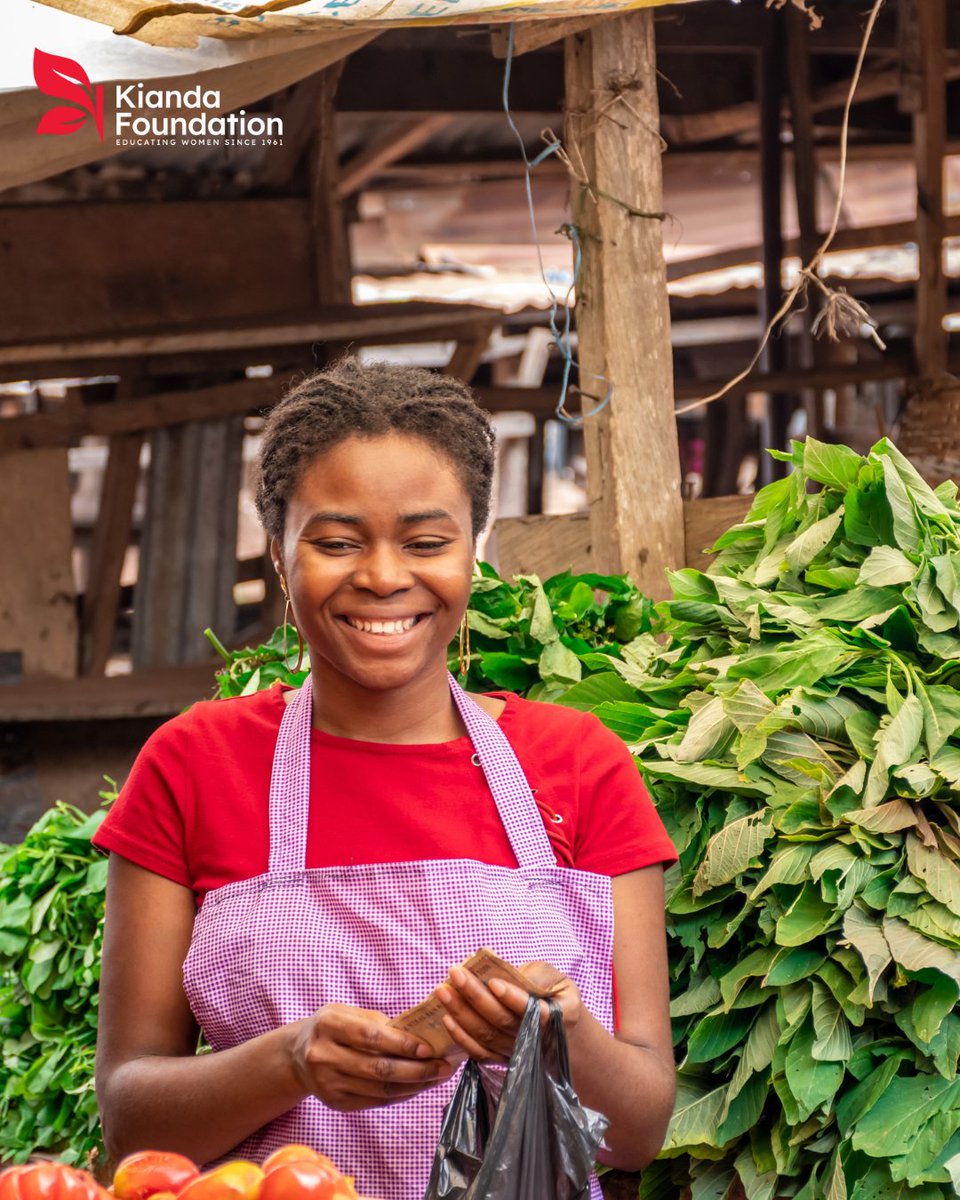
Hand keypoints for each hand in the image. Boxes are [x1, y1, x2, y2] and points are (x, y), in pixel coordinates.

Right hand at [290, 1004, 455, 1110]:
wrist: (297, 1055)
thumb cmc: (333, 1027)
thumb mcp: (348, 1013)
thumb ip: (379, 1023)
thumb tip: (422, 1034)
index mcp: (328, 1025)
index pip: (371, 1037)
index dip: (402, 1044)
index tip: (429, 1048)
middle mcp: (323, 1056)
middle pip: (378, 1068)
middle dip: (416, 1070)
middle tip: (443, 1067)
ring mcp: (327, 1083)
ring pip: (379, 1090)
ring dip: (414, 1086)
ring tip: (437, 1078)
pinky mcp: (334, 1103)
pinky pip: (374, 1102)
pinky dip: (400, 1096)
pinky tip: (418, 1088)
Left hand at [436, 961, 582, 1064]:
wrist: (561, 1031)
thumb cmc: (554, 995)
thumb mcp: (554, 978)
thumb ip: (532, 973)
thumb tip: (495, 963)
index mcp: (558, 1015)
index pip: (533, 1010)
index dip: (512, 997)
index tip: (492, 981)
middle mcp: (537, 1040)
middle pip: (502, 1021)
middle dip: (476, 997)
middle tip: (455, 973)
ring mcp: (517, 1053)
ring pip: (487, 1037)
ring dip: (462, 1013)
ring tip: (443, 990)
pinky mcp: (502, 1059)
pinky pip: (479, 1053)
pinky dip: (461, 1037)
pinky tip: (446, 1018)